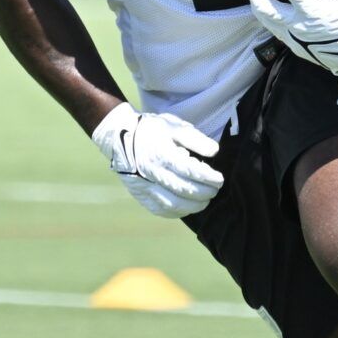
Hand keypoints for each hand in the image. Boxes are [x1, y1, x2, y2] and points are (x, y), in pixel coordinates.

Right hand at [90, 102, 223, 218]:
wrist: (118, 137)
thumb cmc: (151, 129)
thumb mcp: (173, 126)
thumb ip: (195, 138)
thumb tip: (214, 151)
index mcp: (161, 153)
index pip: (190, 171)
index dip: (208, 178)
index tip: (219, 179)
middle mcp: (151, 172)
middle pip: (184, 190)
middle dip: (204, 193)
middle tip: (216, 190)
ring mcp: (144, 186)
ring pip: (173, 204)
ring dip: (194, 206)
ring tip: (205, 201)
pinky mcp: (140, 195)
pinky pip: (160, 210)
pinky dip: (177, 212)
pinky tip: (187, 207)